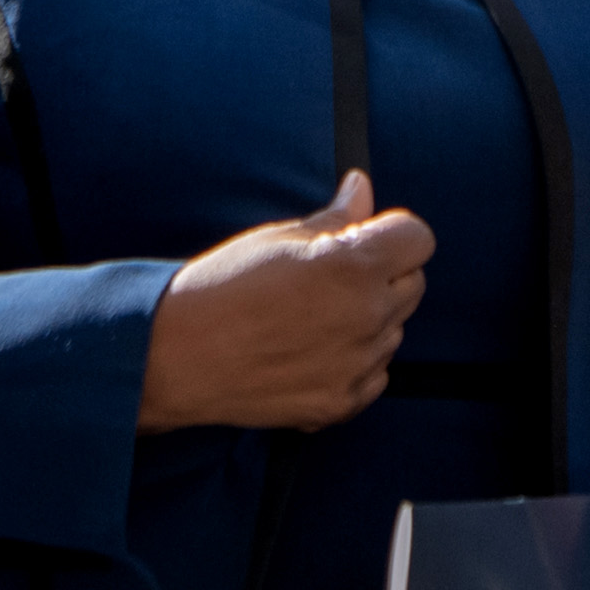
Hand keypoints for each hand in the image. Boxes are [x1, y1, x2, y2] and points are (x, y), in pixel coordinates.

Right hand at [138, 171, 433, 430]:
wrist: (170, 358)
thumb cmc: (218, 290)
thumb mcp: (276, 239)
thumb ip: (335, 217)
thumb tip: (362, 188)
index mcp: (354, 266)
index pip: (418, 239)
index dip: (392, 234)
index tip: (366, 238)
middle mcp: (368, 315)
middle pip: (413, 284)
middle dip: (383, 275)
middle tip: (328, 279)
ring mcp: (358, 363)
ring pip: (394, 330)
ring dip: (368, 320)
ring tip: (308, 318)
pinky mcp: (343, 402)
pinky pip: (375, 374)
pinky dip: (354, 363)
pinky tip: (309, 352)